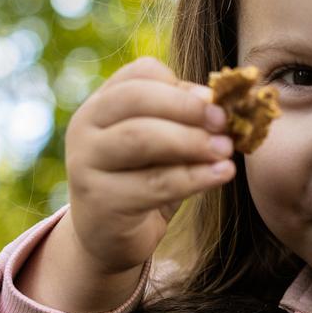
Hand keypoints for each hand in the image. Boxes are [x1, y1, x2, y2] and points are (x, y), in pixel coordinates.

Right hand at [17, 56, 233, 312]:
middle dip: (186, 107)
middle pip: (136, 99)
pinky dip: (195, 177)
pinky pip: (155, 184)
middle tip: (224, 121)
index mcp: (102, 104)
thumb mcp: (160, 145)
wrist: (107, 238)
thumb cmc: (141, 181)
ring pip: (142, 138)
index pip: (139, 74)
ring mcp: (86, 164)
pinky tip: (223, 173)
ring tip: (226, 149)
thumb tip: (221, 106)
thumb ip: (182, 121)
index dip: (180, 84)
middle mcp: (85, 127)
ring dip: (191, 141)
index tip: (213, 100)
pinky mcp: (101, 202)